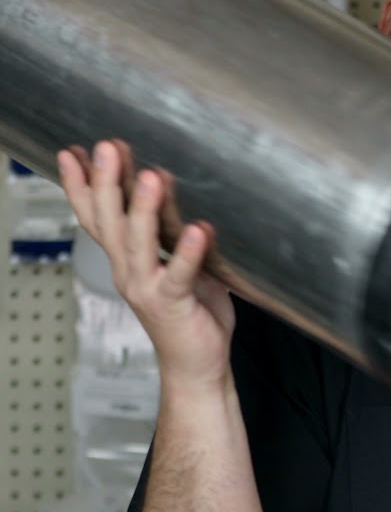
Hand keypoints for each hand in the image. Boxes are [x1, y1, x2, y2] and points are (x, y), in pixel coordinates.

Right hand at [58, 141, 234, 391]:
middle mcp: (129, 271)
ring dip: (144, 209)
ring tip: (151, 176)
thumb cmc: (191, 310)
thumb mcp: (179, 259)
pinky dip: (187, 252)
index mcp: (126, 259)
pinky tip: (198, 230)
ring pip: (138, 244)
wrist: (197, 364)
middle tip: (108, 147)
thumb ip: (170, 229)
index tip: (72, 152)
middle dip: (106, 183)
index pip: (96, 217)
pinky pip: (179, 275)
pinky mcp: (174, 304)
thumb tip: (170, 183)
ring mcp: (147, 288)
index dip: (82, 186)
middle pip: (110, 222)